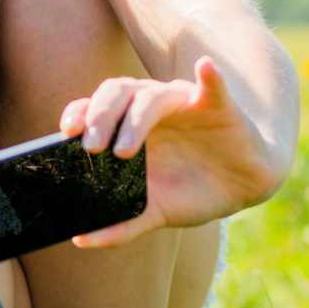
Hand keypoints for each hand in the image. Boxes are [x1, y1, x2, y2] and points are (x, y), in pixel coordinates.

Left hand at [59, 56, 280, 247]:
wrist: (242, 186)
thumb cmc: (192, 190)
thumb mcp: (155, 210)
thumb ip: (121, 224)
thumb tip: (80, 239)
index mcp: (127, 125)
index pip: (95, 107)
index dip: (79, 113)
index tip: (66, 132)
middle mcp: (150, 106)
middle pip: (117, 93)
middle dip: (100, 117)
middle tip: (92, 147)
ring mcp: (183, 102)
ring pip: (152, 94)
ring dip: (136, 117)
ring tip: (124, 149)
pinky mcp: (217, 104)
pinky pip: (213, 85)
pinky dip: (210, 76)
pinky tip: (205, 68)